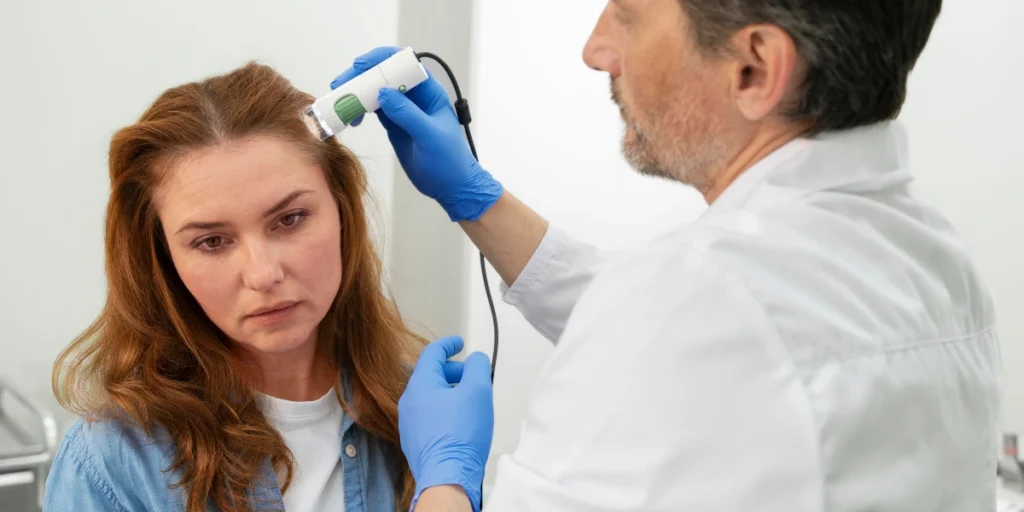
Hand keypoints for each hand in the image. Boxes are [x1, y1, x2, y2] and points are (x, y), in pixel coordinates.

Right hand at [330, 47, 502, 221]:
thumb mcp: (430, 136)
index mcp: (429, 91)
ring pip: (376, 91)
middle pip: (385, 74)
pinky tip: (352, 118)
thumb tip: (383, 92)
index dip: (381, 59)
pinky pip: (373, 109)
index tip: (360, 66)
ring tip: (340, 103)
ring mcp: (403, 109)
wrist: (451, 186)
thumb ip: (407, 113)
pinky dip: (359, 110)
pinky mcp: (394, 124)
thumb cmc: (449, 161)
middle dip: (362, 76)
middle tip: (340, 85)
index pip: (405, 63)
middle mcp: (415, 95)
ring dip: (357, 93)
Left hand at [399, 336, 492, 511]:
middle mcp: (409, 402)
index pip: (432, 353)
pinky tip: (460, 422)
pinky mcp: (415, 441)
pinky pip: (429, 416)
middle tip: (472, 377)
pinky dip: (444, 410)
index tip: (459, 343)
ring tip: (470, 401)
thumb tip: (475, 359)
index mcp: (420, 385)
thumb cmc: (460, 436)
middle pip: (431, 375)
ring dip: (450, 392)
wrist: (447, 477)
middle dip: (453, 371)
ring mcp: (410, 423)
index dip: (448, 344)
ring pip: (430, 397)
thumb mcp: (477, 392)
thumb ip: (477, 367)